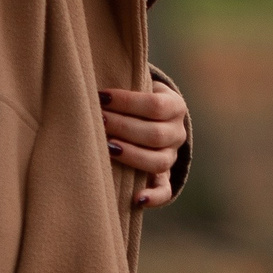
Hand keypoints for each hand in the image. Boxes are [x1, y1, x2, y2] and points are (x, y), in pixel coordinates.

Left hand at [101, 83, 187, 209]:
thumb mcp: (137, 83)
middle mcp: (178, 132)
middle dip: (123, 127)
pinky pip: (165, 191)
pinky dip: (152, 197)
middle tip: (97, 121)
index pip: (155, 105)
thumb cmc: (132, 99)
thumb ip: (126, 77)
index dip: (128, 102)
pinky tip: (135, 198)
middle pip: (154, 134)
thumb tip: (94, 73)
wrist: (149, 120)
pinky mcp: (165, 179)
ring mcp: (172, 156)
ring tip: (106, 147)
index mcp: (174, 105)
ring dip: (131, 155)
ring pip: (158, 161)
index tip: (100, 97)